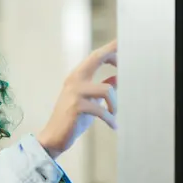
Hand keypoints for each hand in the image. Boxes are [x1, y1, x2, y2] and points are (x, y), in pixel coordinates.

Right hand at [37, 39, 117, 159]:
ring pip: (107, 89)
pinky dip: (110, 119)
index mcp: (77, 76)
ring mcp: (75, 92)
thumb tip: (118, 77)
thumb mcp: (90, 101)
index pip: (95, 56)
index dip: (110, 49)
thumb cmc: (73, 120)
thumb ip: (102, 88)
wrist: (54, 138)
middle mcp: (75, 79)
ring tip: (114, 115)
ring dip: (114, 104)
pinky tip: (113, 126)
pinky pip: (102, 110)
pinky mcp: (76, 106)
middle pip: (96, 57)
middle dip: (114, 55)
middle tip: (128, 59)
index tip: (123, 44)